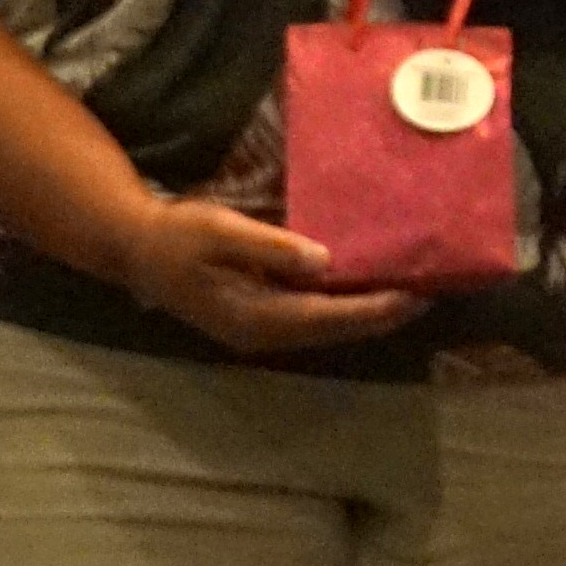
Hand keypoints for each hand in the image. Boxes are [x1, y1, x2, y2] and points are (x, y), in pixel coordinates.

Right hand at [114, 193, 427, 353]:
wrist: (135, 251)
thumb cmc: (177, 236)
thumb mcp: (220, 231)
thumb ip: (270, 247)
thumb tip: (323, 260)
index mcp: (254, 316)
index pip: (328, 317)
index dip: (374, 309)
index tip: (415, 297)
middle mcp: (262, 334)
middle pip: (334, 331)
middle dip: (381, 316)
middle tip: (430, 296)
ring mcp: (259, 332)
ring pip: (326, 330)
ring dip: (366, 317)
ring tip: (410, 296)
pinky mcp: (258, 321)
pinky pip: (312, 321)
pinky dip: (343, 311)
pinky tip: (364, 294)